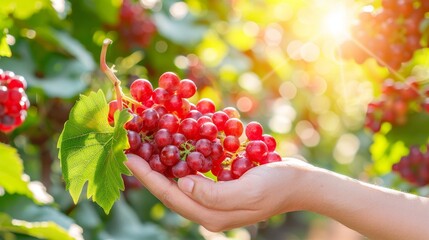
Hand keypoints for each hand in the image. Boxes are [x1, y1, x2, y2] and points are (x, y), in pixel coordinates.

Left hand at [125, 154, 315, 231]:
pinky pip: (194, 174)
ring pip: (178, 181)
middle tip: (129, 147)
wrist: (301, 183)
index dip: (147, 175)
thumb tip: (182, 185)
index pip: (170, 194)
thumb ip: (214, 194)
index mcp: (211, 215)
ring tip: (144, 145)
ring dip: (161, 163)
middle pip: (169, 189)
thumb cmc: (279, 185)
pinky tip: (173, 145)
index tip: (127, 156)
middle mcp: (208, 209)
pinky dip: (181, 160)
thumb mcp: (249, 190)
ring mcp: (214, 199)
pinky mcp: (220, 187)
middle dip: (148, 169)